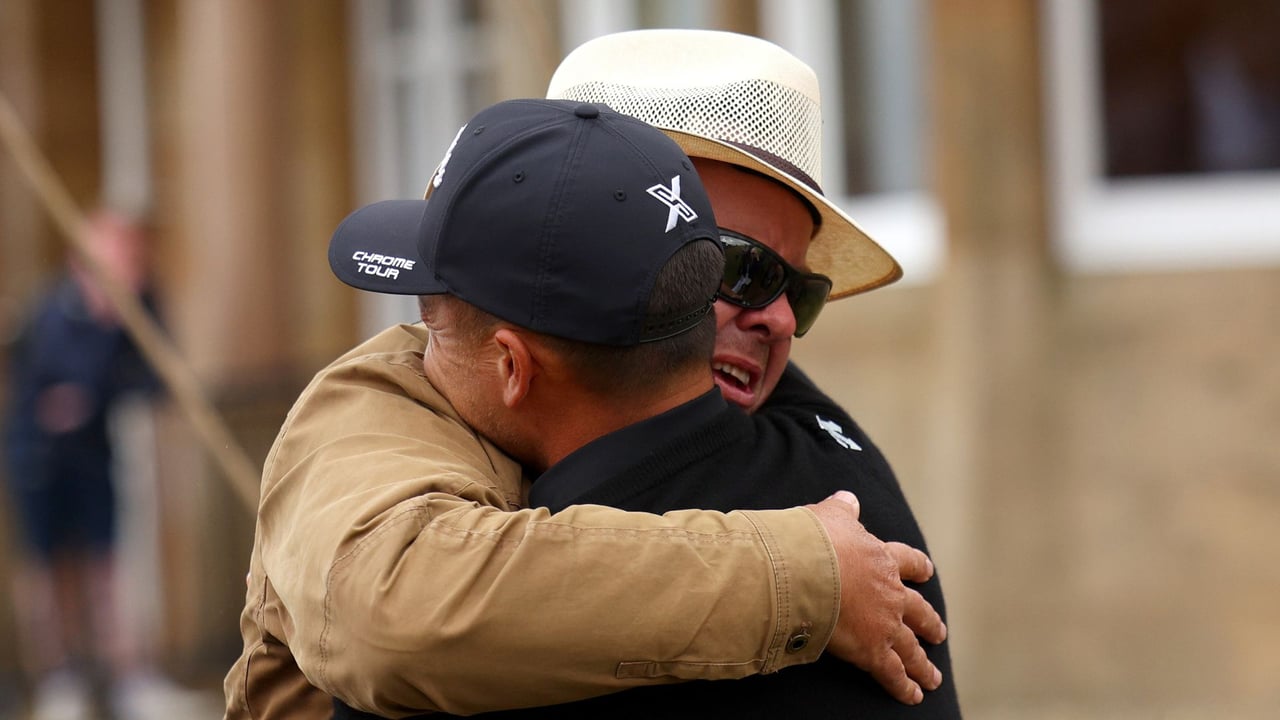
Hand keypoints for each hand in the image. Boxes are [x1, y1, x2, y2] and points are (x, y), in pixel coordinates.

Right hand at [807, 491, 946, 704]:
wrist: (807, 570)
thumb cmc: (814, 541)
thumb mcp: (830, 517)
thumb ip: (842, 510)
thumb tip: (848, 498)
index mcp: (882, 559)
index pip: (907, 562)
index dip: (918, 568)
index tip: (926, 572)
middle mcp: (890, 594)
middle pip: (918, 611)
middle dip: (929, 623)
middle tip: (939, 633)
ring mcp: (885, 624)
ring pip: (911, 648)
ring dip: (922, 664)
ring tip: (934, 677)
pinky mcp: (873, 651)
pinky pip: (892, 673)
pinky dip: (904, 686)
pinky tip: (914, 697)